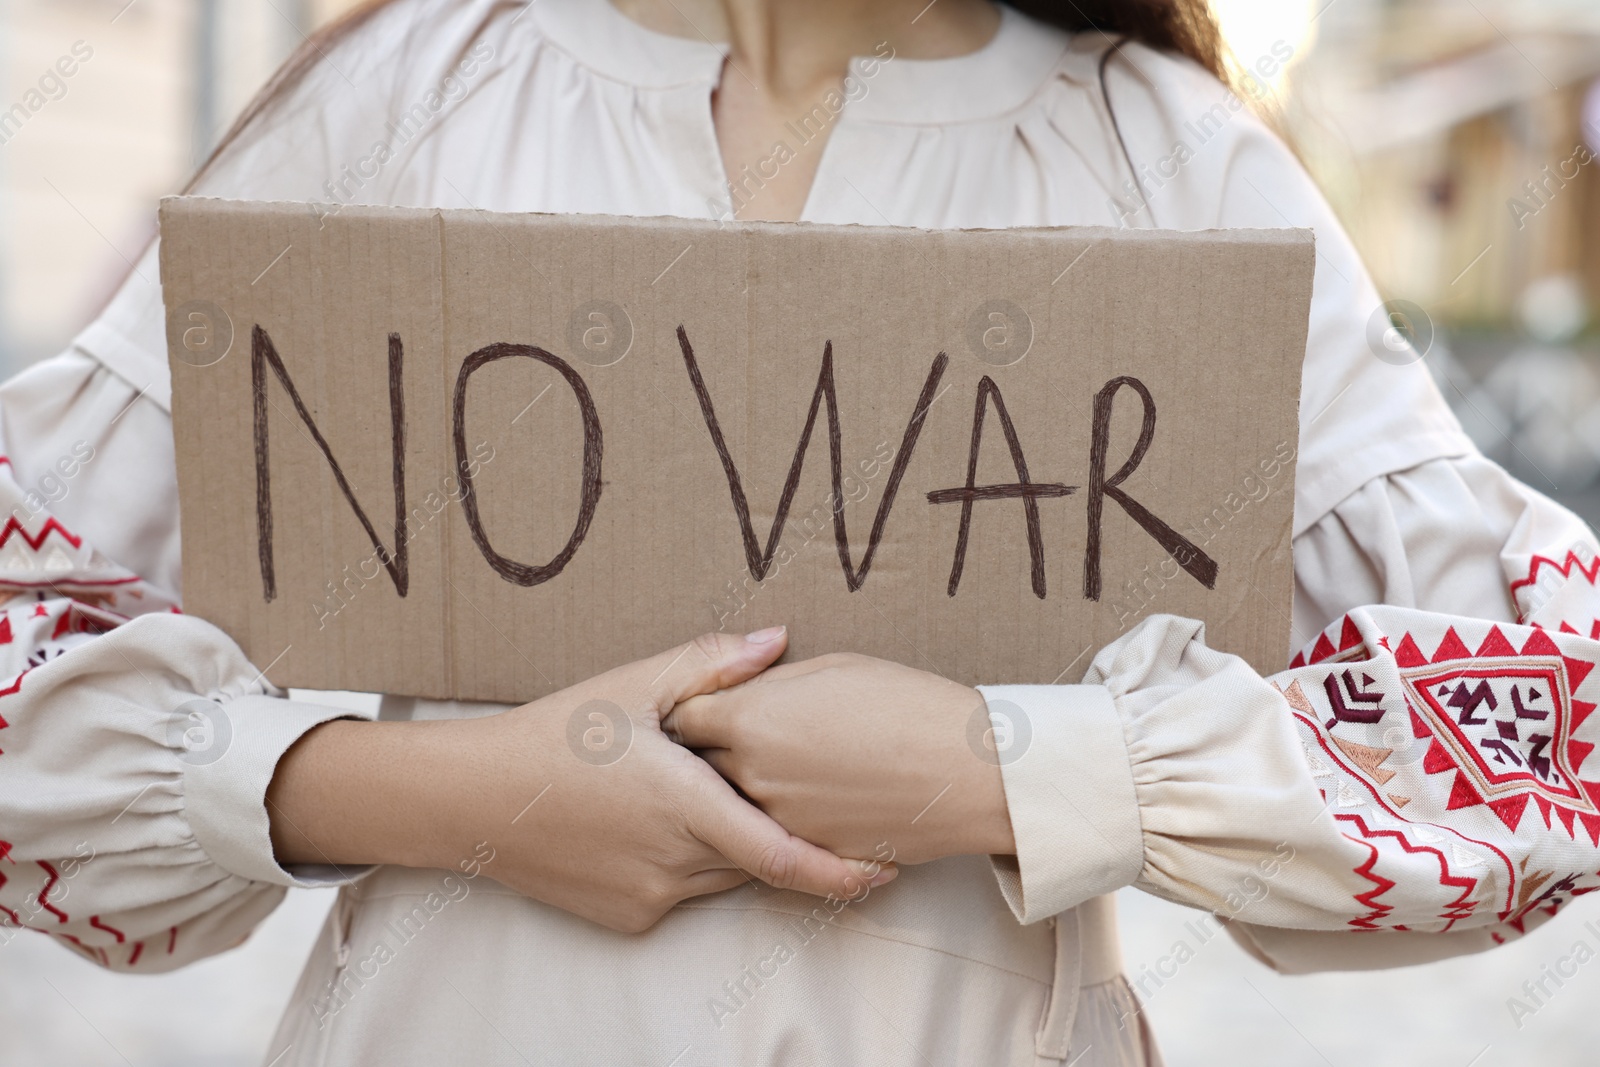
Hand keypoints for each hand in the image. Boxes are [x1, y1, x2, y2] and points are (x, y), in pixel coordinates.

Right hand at [268, 629, 895, 933]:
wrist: (473, 799)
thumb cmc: (556, 733)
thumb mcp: (633, 685)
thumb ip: (713, 665)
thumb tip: (781, 639)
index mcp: (685, 806)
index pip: (783, 857)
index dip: (842, 871)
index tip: (888, 867)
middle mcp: (673, 863)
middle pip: (759, 857)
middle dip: (783, 831)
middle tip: (797, 792)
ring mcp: (649, 897)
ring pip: (724, 877)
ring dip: (736, 843)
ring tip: (707, 791)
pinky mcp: (629, 917)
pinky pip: (685, 891)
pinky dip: (693, 860)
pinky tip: (655, 818)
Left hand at [667, 636, 1015, 864]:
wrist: (967, 770)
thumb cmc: (906, 704)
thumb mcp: (831, 668)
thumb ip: (771, 680)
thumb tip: (744, 687)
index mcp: (751, 720)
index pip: (685, 716)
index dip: (695, 707)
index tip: (708, 704)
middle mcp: (752, 775)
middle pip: (700, 766)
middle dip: (708, 751)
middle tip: (729, 737)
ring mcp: (778, 821)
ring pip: (734, 806)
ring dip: (743, 788)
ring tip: (779, 766)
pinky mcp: (808, 852)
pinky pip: (774, 834)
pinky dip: (781, 817)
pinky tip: (813, 795)